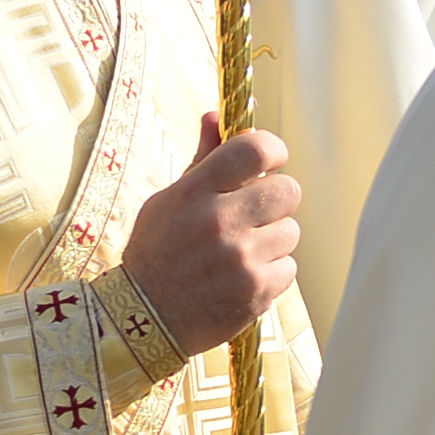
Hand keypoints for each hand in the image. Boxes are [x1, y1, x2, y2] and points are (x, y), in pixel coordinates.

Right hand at [123, 128, 301, 351]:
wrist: (143, 320)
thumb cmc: (158, 253)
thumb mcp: (168, 200)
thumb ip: (202, 159)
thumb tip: (216, 115)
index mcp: (195, 192)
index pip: (255, 149)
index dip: (274, 150)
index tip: (273, 160)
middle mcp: (220, 221)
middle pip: (288, 190)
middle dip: (276, 201)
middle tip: (254, 215)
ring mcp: (241, 257)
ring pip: (291, 231)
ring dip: (273, 241)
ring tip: (240, 253)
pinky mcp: (257, 290)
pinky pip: (290, 267)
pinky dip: (271, 273)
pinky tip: (241, 278)